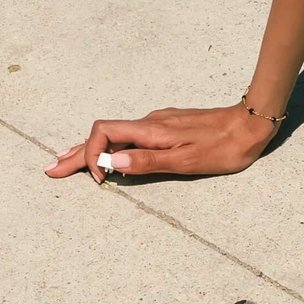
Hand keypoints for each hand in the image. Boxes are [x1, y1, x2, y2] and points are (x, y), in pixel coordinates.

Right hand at [48, 102, 280, 184]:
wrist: (252, 124)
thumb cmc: (224, 147)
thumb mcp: (187, 160)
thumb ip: (148, 161)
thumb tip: (111, 164)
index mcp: (150, 130)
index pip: (103, 134)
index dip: (91, 156)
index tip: (100, 181)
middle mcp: (149, 122)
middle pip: (102, 136)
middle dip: (75, 154)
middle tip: (51, 170)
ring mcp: (158, 123)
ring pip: (115, 137)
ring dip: (89, 152)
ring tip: (67, 165)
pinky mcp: (167, 126)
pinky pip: (129, 137)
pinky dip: (110, 148)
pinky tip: (107, 158)